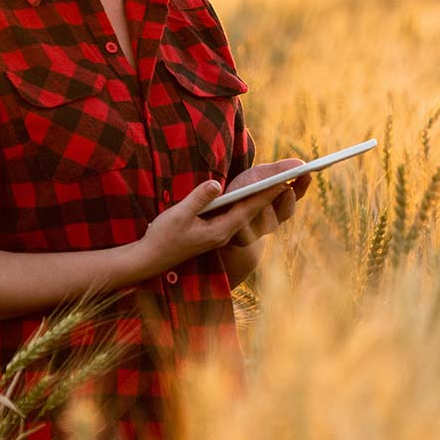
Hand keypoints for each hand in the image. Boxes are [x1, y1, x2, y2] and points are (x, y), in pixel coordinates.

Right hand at [138, 168, 289, 274]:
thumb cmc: (163, 236)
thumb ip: (198, 199)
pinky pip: (236, 217)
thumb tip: (217, 185)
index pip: (248, 210)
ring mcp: (219, 234)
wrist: (151, 259)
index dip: (265, 195)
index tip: (282, 182)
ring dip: (261, 201)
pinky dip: (247, 205)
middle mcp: (224, 234)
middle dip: (270, 196)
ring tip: (278, 185)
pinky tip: (253, 196)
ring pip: (246, 216)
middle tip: (289, 180)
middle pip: (252, 213)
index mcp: (219, 231)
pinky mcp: (214, 233)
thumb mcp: (178, 215)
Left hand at [220, 159, 312, 248]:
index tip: (306, 173)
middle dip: (286, 200)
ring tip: (265, 202)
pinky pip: (249, 231)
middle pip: (285, 211)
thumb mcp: (260, 175)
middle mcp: (274, 219)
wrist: (219, 207)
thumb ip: (279, 170)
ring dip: (267, 211)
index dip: (302, 186)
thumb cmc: (244, 188)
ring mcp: (259, 230)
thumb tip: (301, 164)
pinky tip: (244, 212)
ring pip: (268, 222)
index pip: (296, 195)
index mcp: (281, 203)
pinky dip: (247, 221)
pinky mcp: (243, 239)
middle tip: (287, 188)